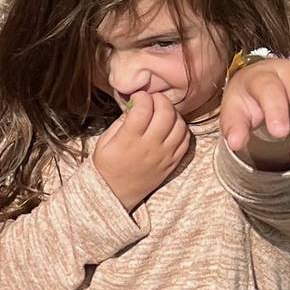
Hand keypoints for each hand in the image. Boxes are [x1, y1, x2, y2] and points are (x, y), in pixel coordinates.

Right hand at [93, 92, 191, 211]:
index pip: (143, 109)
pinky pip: (186, 140)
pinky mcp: (173, 163)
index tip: (138, 96)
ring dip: (173, 113)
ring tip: (163, 112)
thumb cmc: (107, 165)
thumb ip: (120, 122)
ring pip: (179, 125)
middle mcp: (150, 147)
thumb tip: (135, 106)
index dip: (142, 97)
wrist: (115, 193)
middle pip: (165, 113)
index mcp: (129, 140)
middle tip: (153, 99)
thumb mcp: (104, 141)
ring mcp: (164, 155)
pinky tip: (171, 126)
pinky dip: (181, 129)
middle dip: (160, 100)